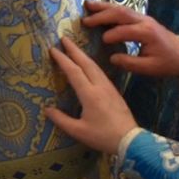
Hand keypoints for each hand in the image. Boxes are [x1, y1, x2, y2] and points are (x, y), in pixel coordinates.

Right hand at [42, 36, 138, 153]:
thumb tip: (47, 109)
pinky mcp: (115, 92)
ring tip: (74, 48)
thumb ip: (61, 120)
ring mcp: (109, 88)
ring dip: (83, 55)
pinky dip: (91, 64)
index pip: (73, 71)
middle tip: (64, 38)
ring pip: (95, 66)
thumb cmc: (103, 136)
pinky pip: (101, 72)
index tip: (53, 49)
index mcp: (89, 94)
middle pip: (85, 63)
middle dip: (74, 49)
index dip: (62, 59)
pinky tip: (89, 65)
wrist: (131, 140)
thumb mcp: (78, 131)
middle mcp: (99, 86)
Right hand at [82, 0, 178, 77]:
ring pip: (120, 8)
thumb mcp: (151, 68)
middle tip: (85, 20)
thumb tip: (112, 58)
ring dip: (103, 7)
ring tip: (87, 5)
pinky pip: (123, 10)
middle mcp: (144, 21)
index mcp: (146, 33)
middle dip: (101, 15)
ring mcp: (143, 17)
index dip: (111, 35)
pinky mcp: (141, 17)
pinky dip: (109, 8)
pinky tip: (99, 8)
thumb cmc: (168, 62)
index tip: (101, 41)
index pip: (124, 31)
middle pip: (120, 13)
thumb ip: (131, 63)